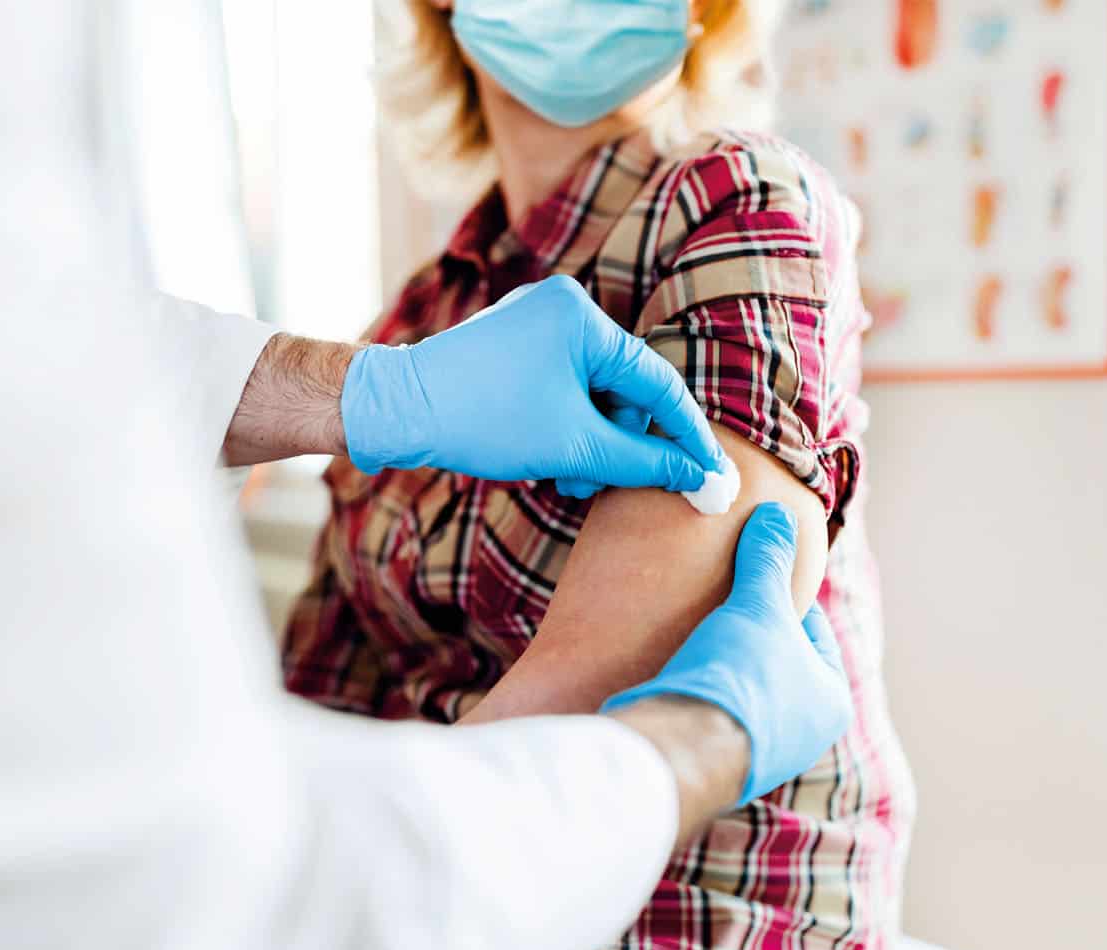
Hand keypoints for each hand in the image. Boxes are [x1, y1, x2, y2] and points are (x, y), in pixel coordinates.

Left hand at [340, 275, 723, 491]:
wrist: (394, 410)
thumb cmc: (482, 419)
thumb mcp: (574, 447)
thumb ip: (646, 463)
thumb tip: (704, 481)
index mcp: (583, 317)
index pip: (658, 384)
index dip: (687, 437)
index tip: (712, 477)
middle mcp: (562, 309)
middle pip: (622, 390)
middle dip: (614, 444)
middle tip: (590, 484)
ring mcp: (534, 324)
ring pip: (591, 394)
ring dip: (587, 442)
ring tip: (561, 476)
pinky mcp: (513, 345)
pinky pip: (561, 387)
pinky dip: (563, 426)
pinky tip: (545, 457)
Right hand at [602, 503, 852, 805]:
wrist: (684, 749)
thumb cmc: (740, 676)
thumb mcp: (759, 605)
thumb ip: (768, 560)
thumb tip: (779, 514)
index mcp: (831, 700)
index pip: (812, 628)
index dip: (780, 593)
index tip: (751, 573)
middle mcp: (804, 734)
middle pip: (776, 659)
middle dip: (749, 629)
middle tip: (720, 595)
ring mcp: (759, 753)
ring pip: (743, 687)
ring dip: (722, 661)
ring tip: (694, 627)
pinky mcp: (715, 762)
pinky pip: (712, 711)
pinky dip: (700, 687)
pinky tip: (677, 665)